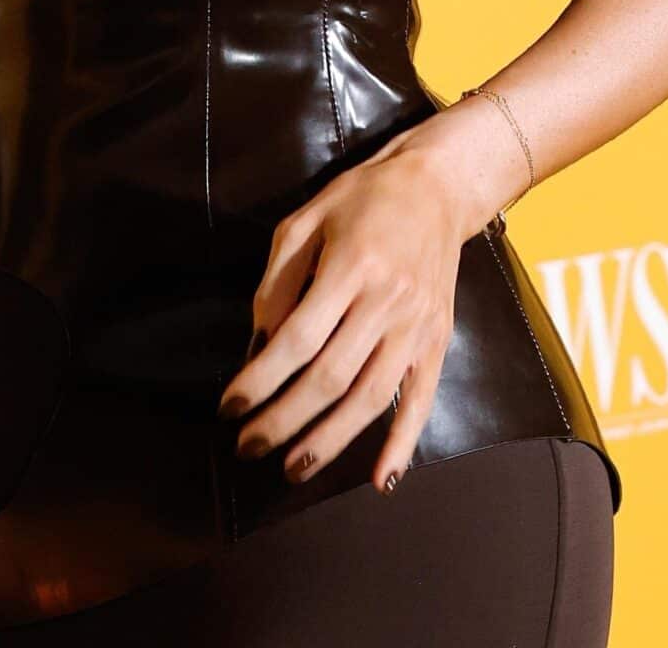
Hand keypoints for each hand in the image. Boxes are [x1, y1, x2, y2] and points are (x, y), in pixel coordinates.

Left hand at [216, 125, 478, 493]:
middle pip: (330, 377)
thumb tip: (259, 347)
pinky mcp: (438, 341)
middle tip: (248, 447)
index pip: (298, 339)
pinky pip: (420, 400)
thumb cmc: (362, 199)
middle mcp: (387, 300)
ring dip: (330, 441)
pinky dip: (402, 444)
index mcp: (351, 265)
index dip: (260, 379)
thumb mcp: (306, 220)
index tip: (229, 407)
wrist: (437, 187)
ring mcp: (417, 326)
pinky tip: (378, 480)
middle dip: (284, 419)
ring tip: (293, 469)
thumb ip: (279, 281)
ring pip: (371, 398)